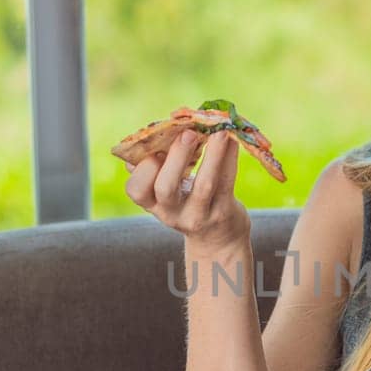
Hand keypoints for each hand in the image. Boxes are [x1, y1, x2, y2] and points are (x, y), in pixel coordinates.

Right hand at [125, 128, 249, 250]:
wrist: (217, 239)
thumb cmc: (187, 203)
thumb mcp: (166, 194)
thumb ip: (156, 169)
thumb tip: (150, 138)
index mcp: (153, 204)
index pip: (137, 189)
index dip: (144, 168)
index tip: (157, 147)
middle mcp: (172, 213)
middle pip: (166, 188)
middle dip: (176, 157)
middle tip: (188, 133)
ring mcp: (199, 215)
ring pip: (204, 184)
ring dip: (212, 154)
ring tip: (219, 131)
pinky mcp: (224, 212)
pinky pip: (227, 182)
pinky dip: (230, 157)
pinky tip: (233, 140)